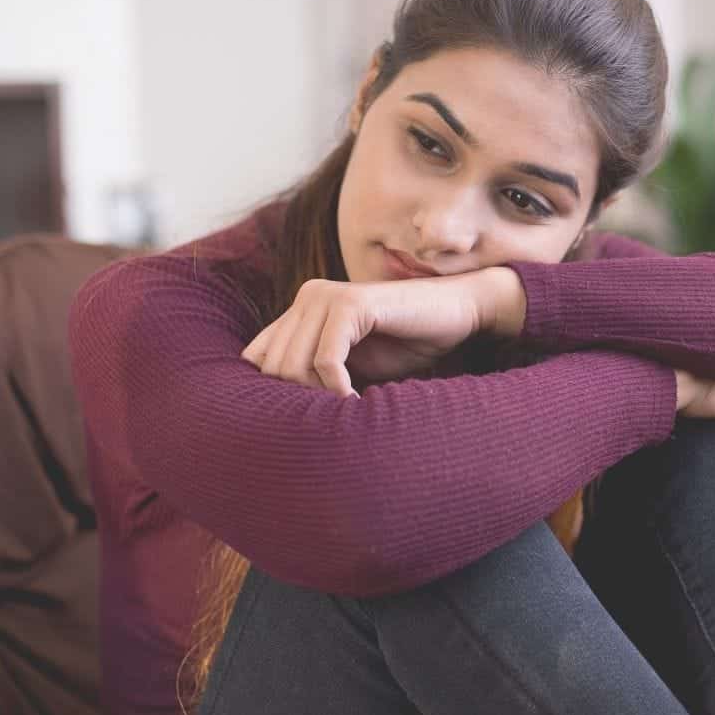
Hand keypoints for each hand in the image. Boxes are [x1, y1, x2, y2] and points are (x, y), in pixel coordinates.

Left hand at [241, 274, 497, 394]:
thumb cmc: (407, 344)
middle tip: (331, 418)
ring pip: (292, 364)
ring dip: (318, 397)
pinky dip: (338, 388)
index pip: (257, 358)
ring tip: (347, 410)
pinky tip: (355, 400)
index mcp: (302, 309)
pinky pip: (326, 359)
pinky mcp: (351, 303)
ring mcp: (326, 296)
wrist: (457, 313)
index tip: (312, 417)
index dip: (277, 393)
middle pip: (270, 366)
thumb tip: (276, 417)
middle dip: (298, 399)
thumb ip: (316, 375)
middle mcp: (307, 296)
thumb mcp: (353, 364)